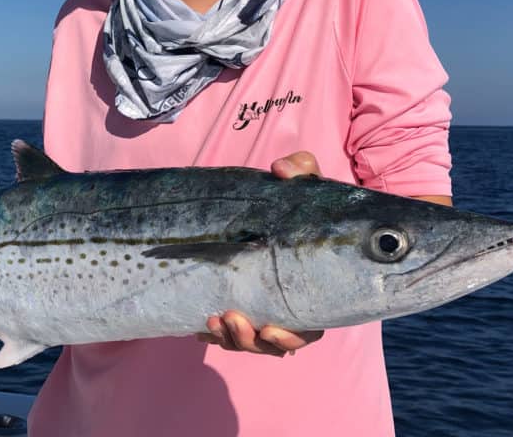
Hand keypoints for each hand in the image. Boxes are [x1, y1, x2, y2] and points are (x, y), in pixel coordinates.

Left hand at [196, 150, 325, 355]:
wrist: (280, 210)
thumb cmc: (301, 200)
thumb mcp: (305, 181)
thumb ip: (301, 170)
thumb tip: (281, 170)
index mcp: (311, 290)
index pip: (307, 328)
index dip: (290, 337)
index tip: (271, 329)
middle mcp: (289, 307)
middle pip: (272, 343)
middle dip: (250, 340)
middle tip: (231, 318)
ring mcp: (263, 308)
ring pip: (248, 341)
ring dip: (231, 338)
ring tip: (213, 321)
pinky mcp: (240, 303)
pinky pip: (228, 333)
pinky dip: (215, 334)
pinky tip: (201, 326)